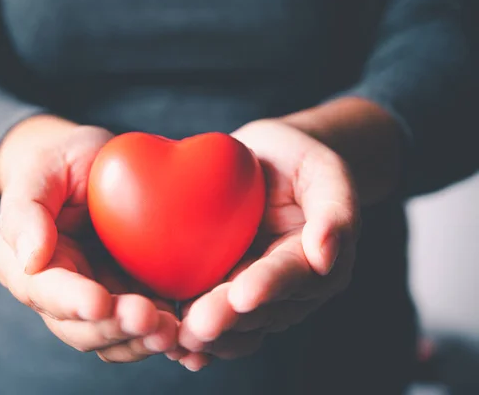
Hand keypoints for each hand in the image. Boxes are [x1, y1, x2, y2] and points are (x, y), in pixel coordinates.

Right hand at [0, 115, 177, 362]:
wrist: (97, 166)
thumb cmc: (64, 163)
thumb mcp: (42, 170)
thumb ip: (27, 210)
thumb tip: (31, 260)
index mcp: (31, 267)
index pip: (47, 292)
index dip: (72, 301)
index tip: (100, 302)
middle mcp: (63, 294)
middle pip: (82, 328)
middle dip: (115, 328)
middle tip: (149, 319)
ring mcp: (99, 299)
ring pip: (114, 338)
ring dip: (141, 340)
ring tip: (172, 331)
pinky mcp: (131, 297)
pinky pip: (144, 328)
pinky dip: (163, 336)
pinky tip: (189, 339)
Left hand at [173, 120, 359, 370]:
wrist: (264, 163)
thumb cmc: (298, 163)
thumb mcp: (325, 172)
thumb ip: (335, 211)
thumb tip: (324, 256)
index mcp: (314, 262)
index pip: (291, 275)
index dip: (268, 286)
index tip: (242, 295)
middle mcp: (286, 288)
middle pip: (258, 309)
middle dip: (227, 318)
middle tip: (199, 326)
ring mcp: (253, 292)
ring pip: (234, 323)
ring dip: (207, 335)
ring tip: (178, 339)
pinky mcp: (223, 289)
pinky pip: (210, 315)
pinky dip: (192, 334)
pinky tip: (169, 342)